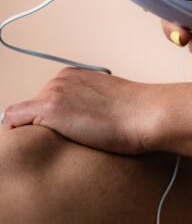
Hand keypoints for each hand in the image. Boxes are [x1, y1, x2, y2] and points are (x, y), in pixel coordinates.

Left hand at [1, 67, 160, 154]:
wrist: (146, 113)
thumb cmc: (136, 116)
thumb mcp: (108, 103)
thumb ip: (88, 107)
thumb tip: (81, 125)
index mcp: (74, 76)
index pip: (46, 100)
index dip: (50, 121)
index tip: (64, 135)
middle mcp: (60, 79)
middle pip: (31, 109)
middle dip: (40, 127)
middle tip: (64, 144)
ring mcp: (53, 92)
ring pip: (20, 116)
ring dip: (32, 132)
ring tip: (59, 147)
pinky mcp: (49, 108)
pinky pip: (12, 119)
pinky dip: (16, 133)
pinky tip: (39, 145)